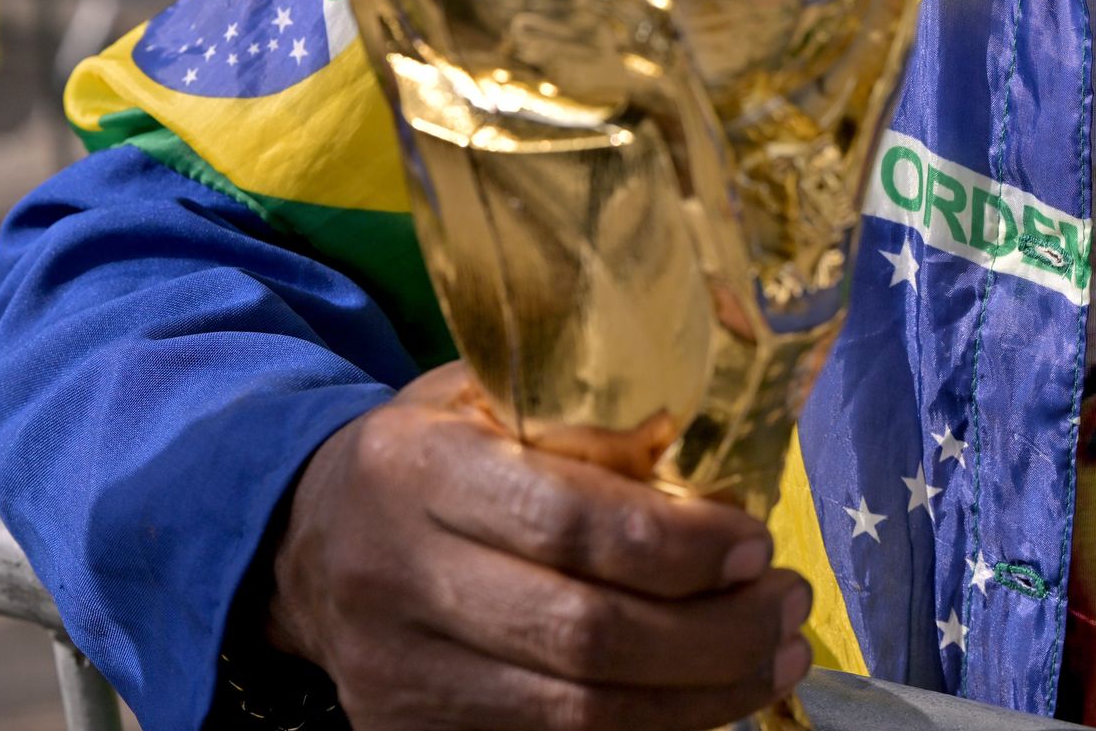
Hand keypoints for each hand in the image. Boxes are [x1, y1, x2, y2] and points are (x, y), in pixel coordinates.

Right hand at [263, 363, 811, 729]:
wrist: (305, 543)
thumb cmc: (434, 452)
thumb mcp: (489, 397)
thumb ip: (587, 415)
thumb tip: (720, 451)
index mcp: (418, 470)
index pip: (569, 523)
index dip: (680, 546)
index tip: (758, 543)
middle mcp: (395, 578)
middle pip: (586, 636)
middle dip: (716, 633)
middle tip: (790, 606)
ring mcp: (396, 677)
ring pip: (580, 714)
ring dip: (704, 694)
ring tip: (778, 655)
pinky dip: (653, 730)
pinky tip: (711, 697)